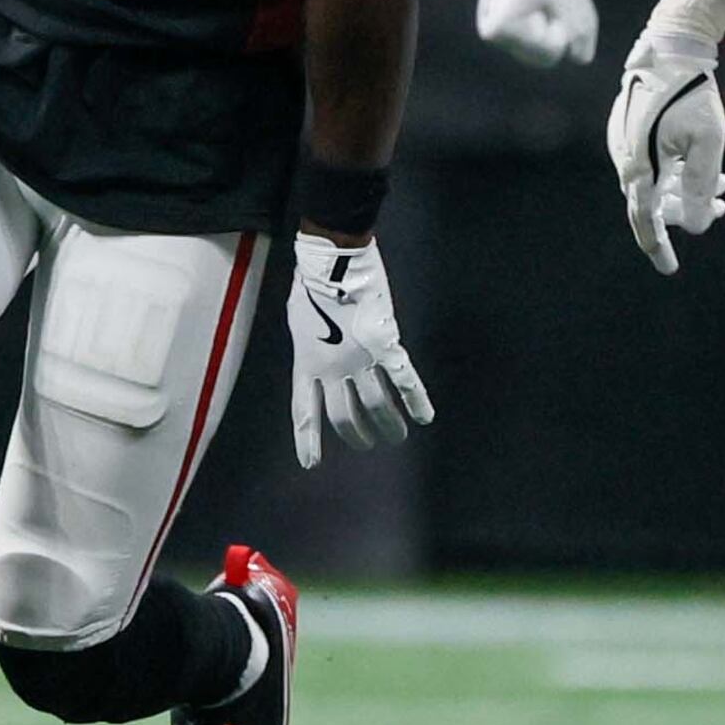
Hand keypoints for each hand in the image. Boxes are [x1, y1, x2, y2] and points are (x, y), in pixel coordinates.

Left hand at [286, 233, 432, 468]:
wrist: (333, 261)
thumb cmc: (312, 283)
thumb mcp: (299, 320)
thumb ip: (311, 345)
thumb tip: (320, 353)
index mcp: (307, 362)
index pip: (305, 411)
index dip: (308, 440)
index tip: (310, 463)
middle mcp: (332, 369)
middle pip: (344, 417)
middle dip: (356, 436)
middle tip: (367, 444)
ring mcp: (360, 360)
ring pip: (376, 407)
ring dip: (387, 425)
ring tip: (395, 437)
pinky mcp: (386, 346)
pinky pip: (404, 381)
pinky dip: (416, 401)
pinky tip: (425, 417)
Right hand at [475, 0, 597, 67]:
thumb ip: (581, 33)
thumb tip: (579, 56)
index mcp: (497, 28)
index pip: (547, 55)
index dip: (559, 29)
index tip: (549, 0)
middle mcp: (493, 34)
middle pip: (543, 58)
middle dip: (557, 31)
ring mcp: (499, 29)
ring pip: (542, 50)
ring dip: (554, 26)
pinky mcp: (508, 23)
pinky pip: (541, 38)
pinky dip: (551, 23)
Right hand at [606, 0, 724, 275]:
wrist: (670, 48)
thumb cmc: (692, 93)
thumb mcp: (707, 142)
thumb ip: (700, 187)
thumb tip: (696, 227)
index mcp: (640, 166)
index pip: (645, 220)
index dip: (658, 246)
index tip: (669, 269)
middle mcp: (625, 158)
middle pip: (653, 202)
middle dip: (685, 211)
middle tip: (718, 210)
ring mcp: (624, 143)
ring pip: (655, 181)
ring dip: (684, 189)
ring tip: (718, 187)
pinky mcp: (629, 129)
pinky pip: (650, 162)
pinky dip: (674, 171)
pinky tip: (698, 163)